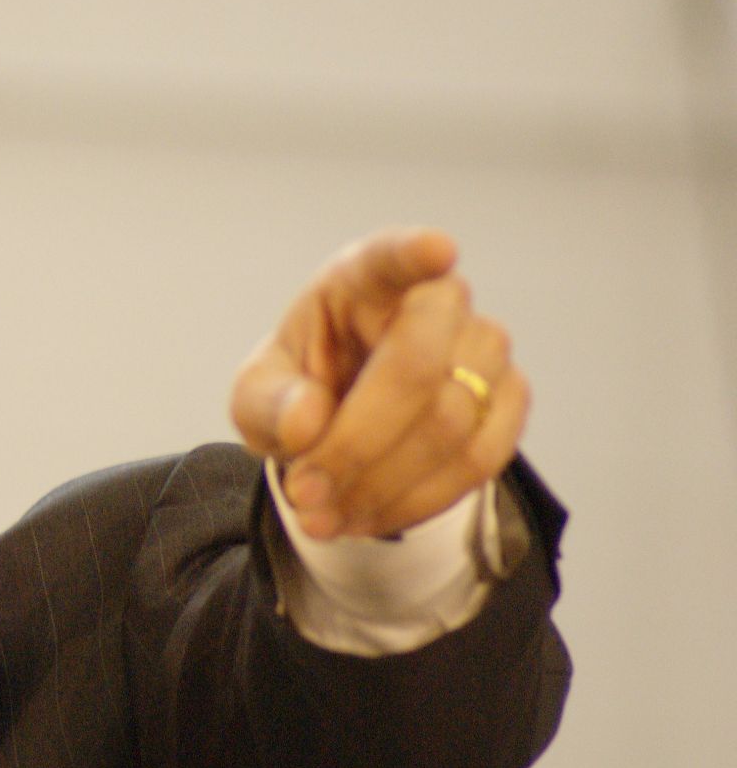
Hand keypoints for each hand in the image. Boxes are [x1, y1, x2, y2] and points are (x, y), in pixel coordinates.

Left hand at [230, 228, 528, 538]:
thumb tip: (307, 423)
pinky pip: (480, 461)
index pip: (392, 256)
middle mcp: (436, 300)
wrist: (340, 430)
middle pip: (418, 370)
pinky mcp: (509, 397)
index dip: (416, 253)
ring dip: (381, 486)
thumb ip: (270, 403)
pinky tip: (366, 517)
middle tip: (302, 494)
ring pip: (451, 425)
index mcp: (363, 278)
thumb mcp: (257, 397)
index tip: (435, 250)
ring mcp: (484, 345)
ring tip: (321, 517)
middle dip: (355, 447)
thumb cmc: (298, 393)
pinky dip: (417, 502)